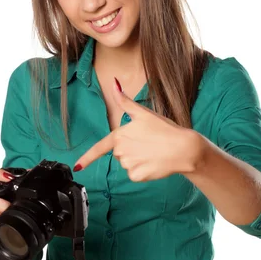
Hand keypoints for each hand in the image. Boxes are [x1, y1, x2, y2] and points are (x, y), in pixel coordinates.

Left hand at [73, 79, 202, 181]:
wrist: (183, 148)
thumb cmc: (164, 129)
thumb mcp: (143, 113)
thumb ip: (124, 101)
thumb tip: (114, 83)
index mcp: (119, 135)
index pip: (99, 148)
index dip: (87, 158)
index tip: (77, 167)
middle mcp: (120, 151)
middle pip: (119, 153)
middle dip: (131, 149)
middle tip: (148, 143)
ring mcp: (128, 165)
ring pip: (128, 164)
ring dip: (138, 160)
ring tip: (153, 152)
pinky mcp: (137, 176)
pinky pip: (135, 175)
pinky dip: (144, 171)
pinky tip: (154, 163)